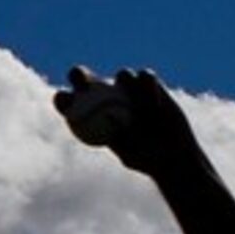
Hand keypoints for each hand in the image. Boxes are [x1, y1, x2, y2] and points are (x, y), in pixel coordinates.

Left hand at [55, 66, 200, 178]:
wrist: (171, 153)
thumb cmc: (146, 158)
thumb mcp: (131, 155)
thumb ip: (120, 143)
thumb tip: (110, 132)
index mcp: (93, 115)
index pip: (69, 103)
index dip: (63, 100)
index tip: (65, 101)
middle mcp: (107, 97)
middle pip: (86, 79)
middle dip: (79, 75)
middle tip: (83, 82)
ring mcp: (129, 89)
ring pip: (123, 75)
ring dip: (126, 83)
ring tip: (136, 101)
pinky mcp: (151, 84)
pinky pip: (147, 77)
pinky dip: (149, 86)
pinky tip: (154, 102)